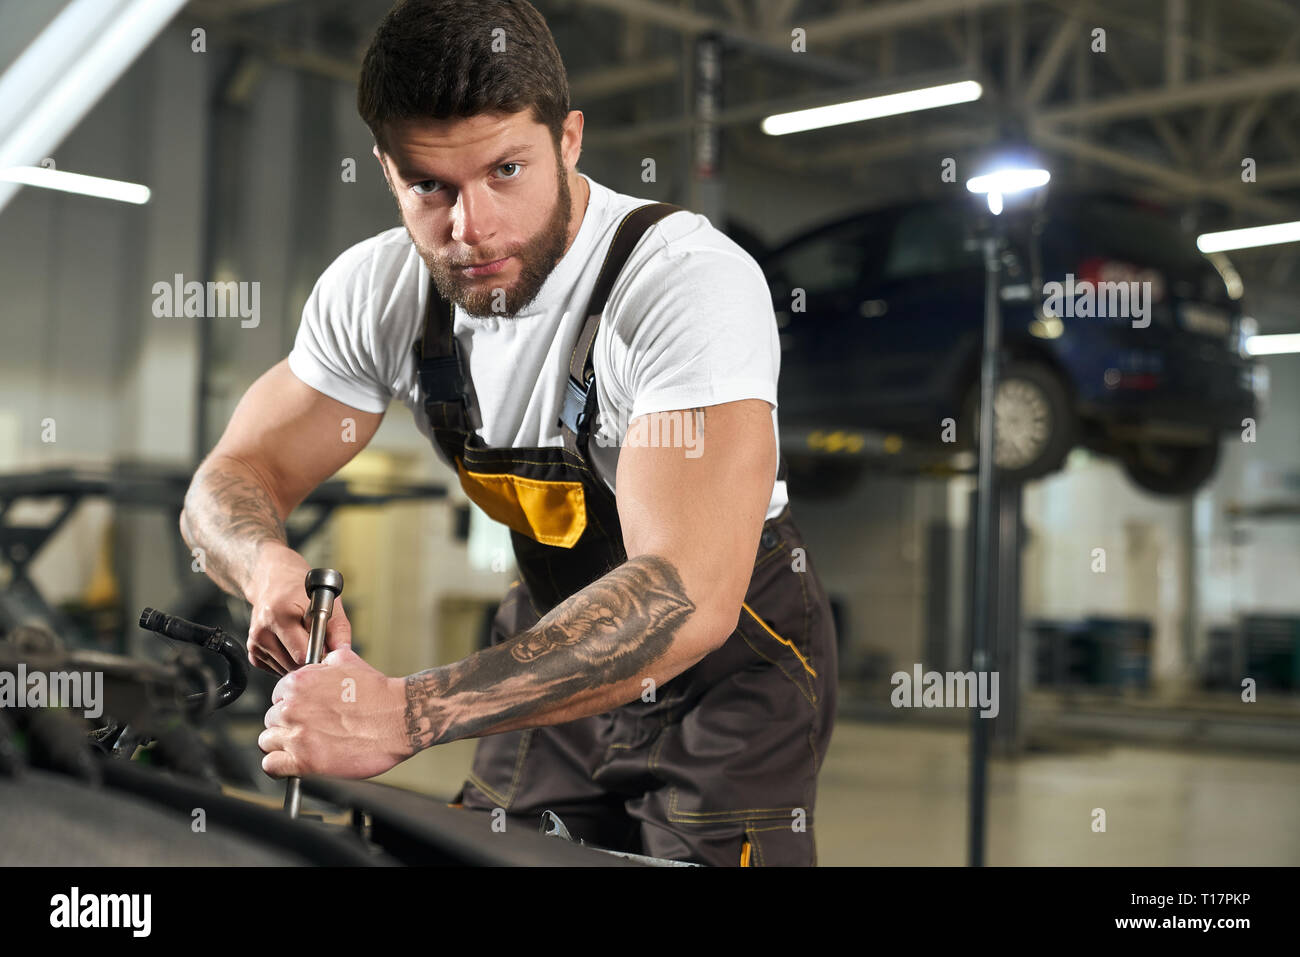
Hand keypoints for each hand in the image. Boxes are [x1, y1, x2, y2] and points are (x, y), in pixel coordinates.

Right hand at [245, 543, 351, 674]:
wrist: (274, 579)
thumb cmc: (301, 589)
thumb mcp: (327, 601)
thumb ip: (338, 629)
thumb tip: (343, 653)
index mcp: (279, 614)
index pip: (302, 654)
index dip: (320, 655)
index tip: (327, 651)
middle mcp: (262, 630)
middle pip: (294, 665)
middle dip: (311, 659)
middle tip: (318, 642)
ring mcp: (255, 642)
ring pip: (285, 670)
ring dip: (299, 661)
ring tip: (303, 639)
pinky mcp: (252, 651)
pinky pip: (276, 668)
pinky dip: (287, 661)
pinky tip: (291, 644)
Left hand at [258, 647, 410, 779]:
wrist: (399, 718)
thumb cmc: (379, 693)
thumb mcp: (350, 661)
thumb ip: (326, 660)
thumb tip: (320, 660)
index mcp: (298, 682)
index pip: (276, 696)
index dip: (291, 705)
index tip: (305, 713)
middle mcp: (292, 708)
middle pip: (271, 719)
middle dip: (288, 725)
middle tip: (310, 730)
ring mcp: (297, 735)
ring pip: (267, 742)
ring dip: (283, 745)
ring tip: (305, 746)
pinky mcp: (304, 761)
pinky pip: (271, 766)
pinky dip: (280, 766)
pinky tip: (295, 763)